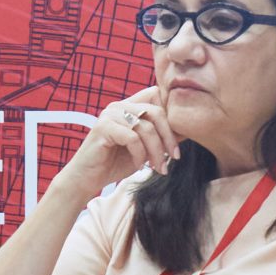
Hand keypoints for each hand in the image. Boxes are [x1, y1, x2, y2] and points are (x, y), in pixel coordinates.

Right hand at [63, 88, 182, 195]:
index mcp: (129, 106)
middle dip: (169, 137)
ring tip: (158, 167)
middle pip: (156, 111)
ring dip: (156, 151)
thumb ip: (162, 136)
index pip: (157, 95)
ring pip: (146, 127)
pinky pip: (133, 138)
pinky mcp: (103, 127)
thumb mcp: (146, 149)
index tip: (179, 140)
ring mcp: (110, 115)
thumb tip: (187, 129)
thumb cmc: (116, 163)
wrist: (88, 179)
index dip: (171, 114)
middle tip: (174, 157)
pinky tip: (140, 166)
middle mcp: (119, 106)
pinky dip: (140, 154)